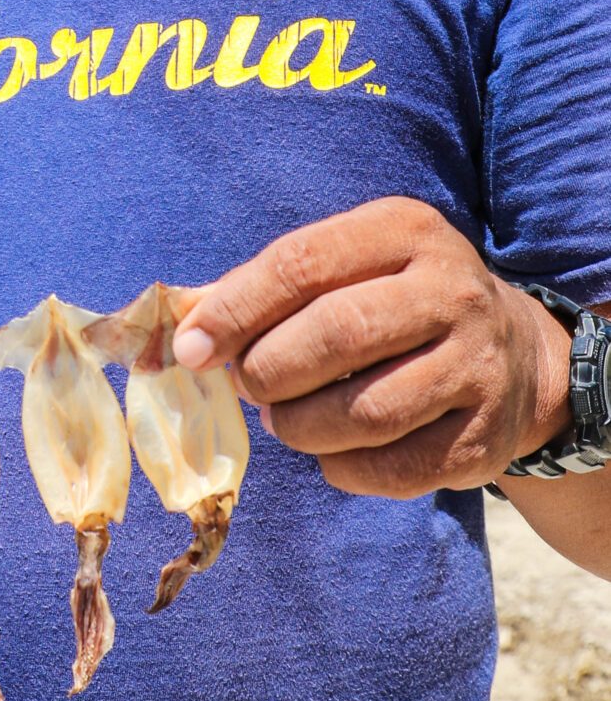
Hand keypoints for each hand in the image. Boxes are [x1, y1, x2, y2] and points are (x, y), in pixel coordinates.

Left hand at [171, 198, 571, 497]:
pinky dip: (343, 469)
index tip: (191, 349)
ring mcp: (476, 365)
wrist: (515, 353)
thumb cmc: (395, 301)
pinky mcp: (484, 437)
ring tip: (285, 420)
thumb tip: (185, 330)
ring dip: (300, 427)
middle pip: (336, 335)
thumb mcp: (348, 265)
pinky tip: (333, 452)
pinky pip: (393, 469)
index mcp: (404, 230)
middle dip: (269, 372)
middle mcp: (451, 291)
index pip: (301, 264)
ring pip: (364, 412)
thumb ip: (267, 287)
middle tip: (250, 387)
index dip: (235, 311)